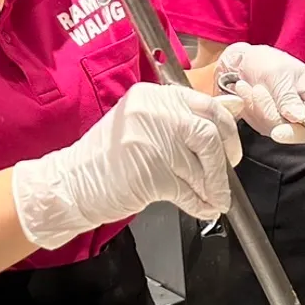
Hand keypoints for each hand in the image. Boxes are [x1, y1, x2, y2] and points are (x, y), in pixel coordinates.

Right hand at [12, 83, 241, 249]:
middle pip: (208, 131)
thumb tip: (235, 106)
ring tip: (214, 199)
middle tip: (227, 175)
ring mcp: (151, 139)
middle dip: (225, 158)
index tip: (231, 149)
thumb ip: (184, 118)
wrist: (69, 185)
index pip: (205, 103)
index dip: (226, 129)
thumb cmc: (107, 160)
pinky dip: (199, 202)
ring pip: (201, 163)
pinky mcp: (151, 170)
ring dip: (214, 187)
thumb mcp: (146, 127)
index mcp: (153, 96)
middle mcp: (153, 110)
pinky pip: (187, 188)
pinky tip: (201, 208)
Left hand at [214, 43, 304, 144]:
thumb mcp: (279, 74)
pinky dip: (249, 109)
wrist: (246, 58)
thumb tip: (299, 119)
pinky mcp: (270, 121)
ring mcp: (287, 118)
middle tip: (257, 90)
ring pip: (272, 128)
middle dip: (269, 112)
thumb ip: (288, 97)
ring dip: (256, 108)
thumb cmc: (268, 60)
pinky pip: (259, 125)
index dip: (302, 133)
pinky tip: (244, 91)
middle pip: (292, 129)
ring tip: (247, 85)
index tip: (278, 132)